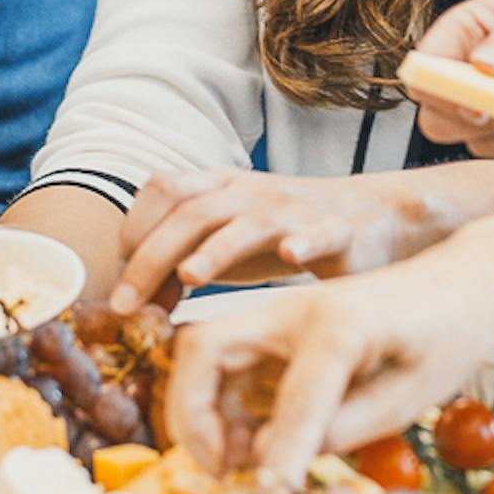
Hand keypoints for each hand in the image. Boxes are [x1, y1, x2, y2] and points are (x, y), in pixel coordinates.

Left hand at [110, 168, 457, 310]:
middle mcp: (252, 192)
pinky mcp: (339, 228)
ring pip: (248, 219)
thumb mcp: (226, 244)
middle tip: (130, 305)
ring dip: (217, 247)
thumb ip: (181, 262)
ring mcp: (295, 208)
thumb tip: (137, 300)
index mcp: (220, 188)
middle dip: (152, 255)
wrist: (371, 215)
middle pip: (192, 211)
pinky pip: (322, 230)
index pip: (163, 191)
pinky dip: (305, 240)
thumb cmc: (285, 234)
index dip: (134, 235)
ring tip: (192, 276)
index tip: (123, 290)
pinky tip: (291, 257)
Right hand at [159, 242, 493, 488]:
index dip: (277, 456)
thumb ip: (345, 429)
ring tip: (236, 462)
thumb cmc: (447, 337)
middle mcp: (293, 310)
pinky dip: (224, 406)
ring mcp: (280, 315)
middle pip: (204, 349)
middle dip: (192, 413)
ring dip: (203, 411)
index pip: (292, 399)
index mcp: (339, 325)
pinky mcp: (278, 331)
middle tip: (217, 468)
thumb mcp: (411, 396)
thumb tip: (281, 463)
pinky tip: (253, 442)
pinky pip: (230, 365)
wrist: (462, 284)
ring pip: (206, 355)